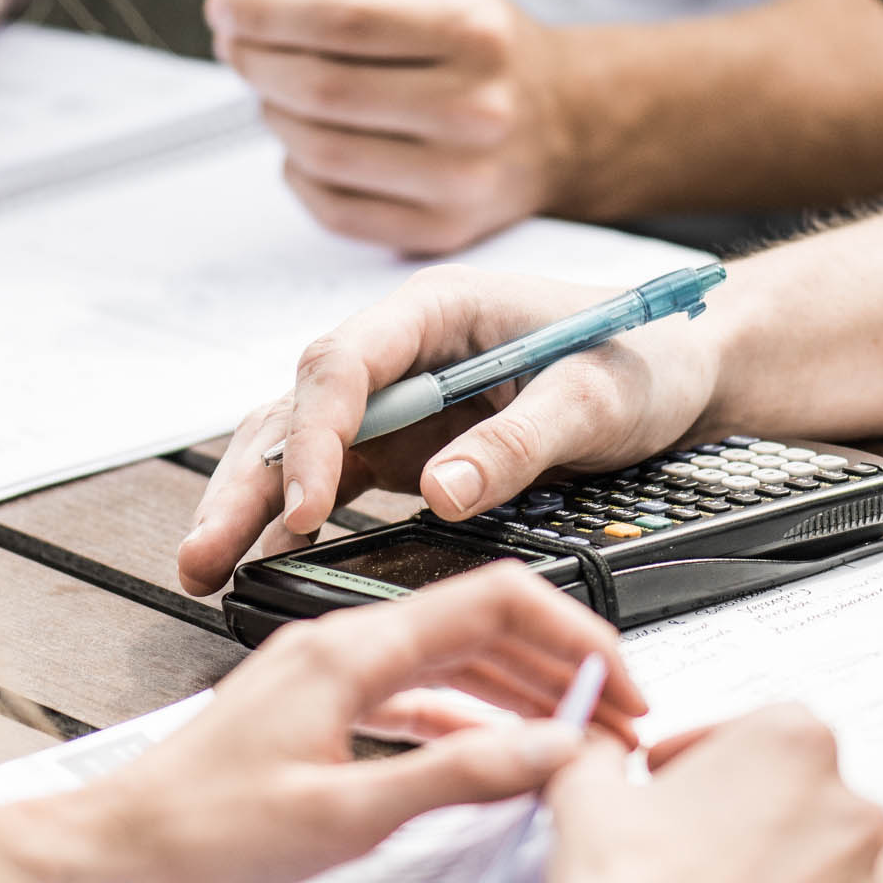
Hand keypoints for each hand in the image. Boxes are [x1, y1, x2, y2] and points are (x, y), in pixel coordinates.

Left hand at [60, 565, 645, 882]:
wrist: (104, 858)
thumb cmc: (196, 838)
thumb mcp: (344, 818)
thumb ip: (455, 776)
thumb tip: (549, 748)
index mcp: (350, 650)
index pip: (496, 600)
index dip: (575, 636)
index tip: (621, 687)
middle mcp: (341, 647)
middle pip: (482, 625)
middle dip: (562, 667)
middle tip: (618, 725)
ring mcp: (327, 678)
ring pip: (453, 660)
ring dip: (521, 692)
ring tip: (574, 739)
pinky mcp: (316, 715)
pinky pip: (415, 695)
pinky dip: (470, 716)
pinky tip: (494, 751)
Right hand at [177, 265, 721, 593]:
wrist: (678, 369)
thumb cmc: (643, 361)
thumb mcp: (596, 399)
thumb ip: (521, 441)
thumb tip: (441, 493)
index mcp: (437, 311)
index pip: (344, 366)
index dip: (317, 439)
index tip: (307, 511)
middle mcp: (400, 350)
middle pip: (298, 407)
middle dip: (247, 481)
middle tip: (204, 553)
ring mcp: (396, 400)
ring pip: (299, 445)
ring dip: (250, 505)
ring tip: (205, 572)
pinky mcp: (405, 444)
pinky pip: (334, 480)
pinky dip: (294, 521)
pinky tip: (263, 566)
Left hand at [206, 0, 577, 255]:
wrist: (561, 124)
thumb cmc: (477, 47)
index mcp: (473, 31)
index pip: (340, 20)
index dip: (264, 12)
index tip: (223, 5)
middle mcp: (475, 109)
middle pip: (322, 88)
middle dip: (256, 62)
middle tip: (234, 45)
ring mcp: (462, 180)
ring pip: (319, 151)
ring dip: (272, 114)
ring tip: (272, 89)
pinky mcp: (442, 231)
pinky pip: (333, 209)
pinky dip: (297, 173)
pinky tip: (303, 143)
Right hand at [547, 706, 882, 882]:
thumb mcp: (585, 791)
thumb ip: (602, 753)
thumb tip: (599, 750)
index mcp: (791, 743)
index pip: (769, 734)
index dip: (715, 761)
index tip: (684, 786)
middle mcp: (850, 806)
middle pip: (820, 799)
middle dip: (770, 822)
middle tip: (714, 855)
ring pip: (862, 865)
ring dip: (818, 877)